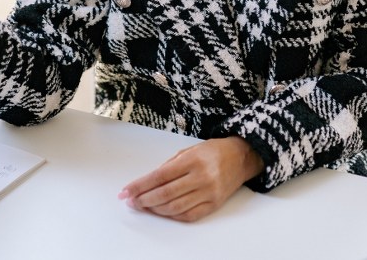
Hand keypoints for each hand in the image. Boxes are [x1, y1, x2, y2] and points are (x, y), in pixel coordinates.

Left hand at [118, 137, 263, 222]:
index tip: (126, 191)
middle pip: (165, 194)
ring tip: (144, 206)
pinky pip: (190, 215)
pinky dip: (173, 216)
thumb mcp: (189, 150)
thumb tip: (147, 183)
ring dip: (155, 209)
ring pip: (176, 207)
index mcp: (192, 160)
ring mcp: (209, 192)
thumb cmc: (212, 151)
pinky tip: (162, 212)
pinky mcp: (214, 204)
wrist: (240, 157)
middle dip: (144, 199)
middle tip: (131, 201)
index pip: (159, 176)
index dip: (140, 185)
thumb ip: (169, 166)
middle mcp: (201, 177)